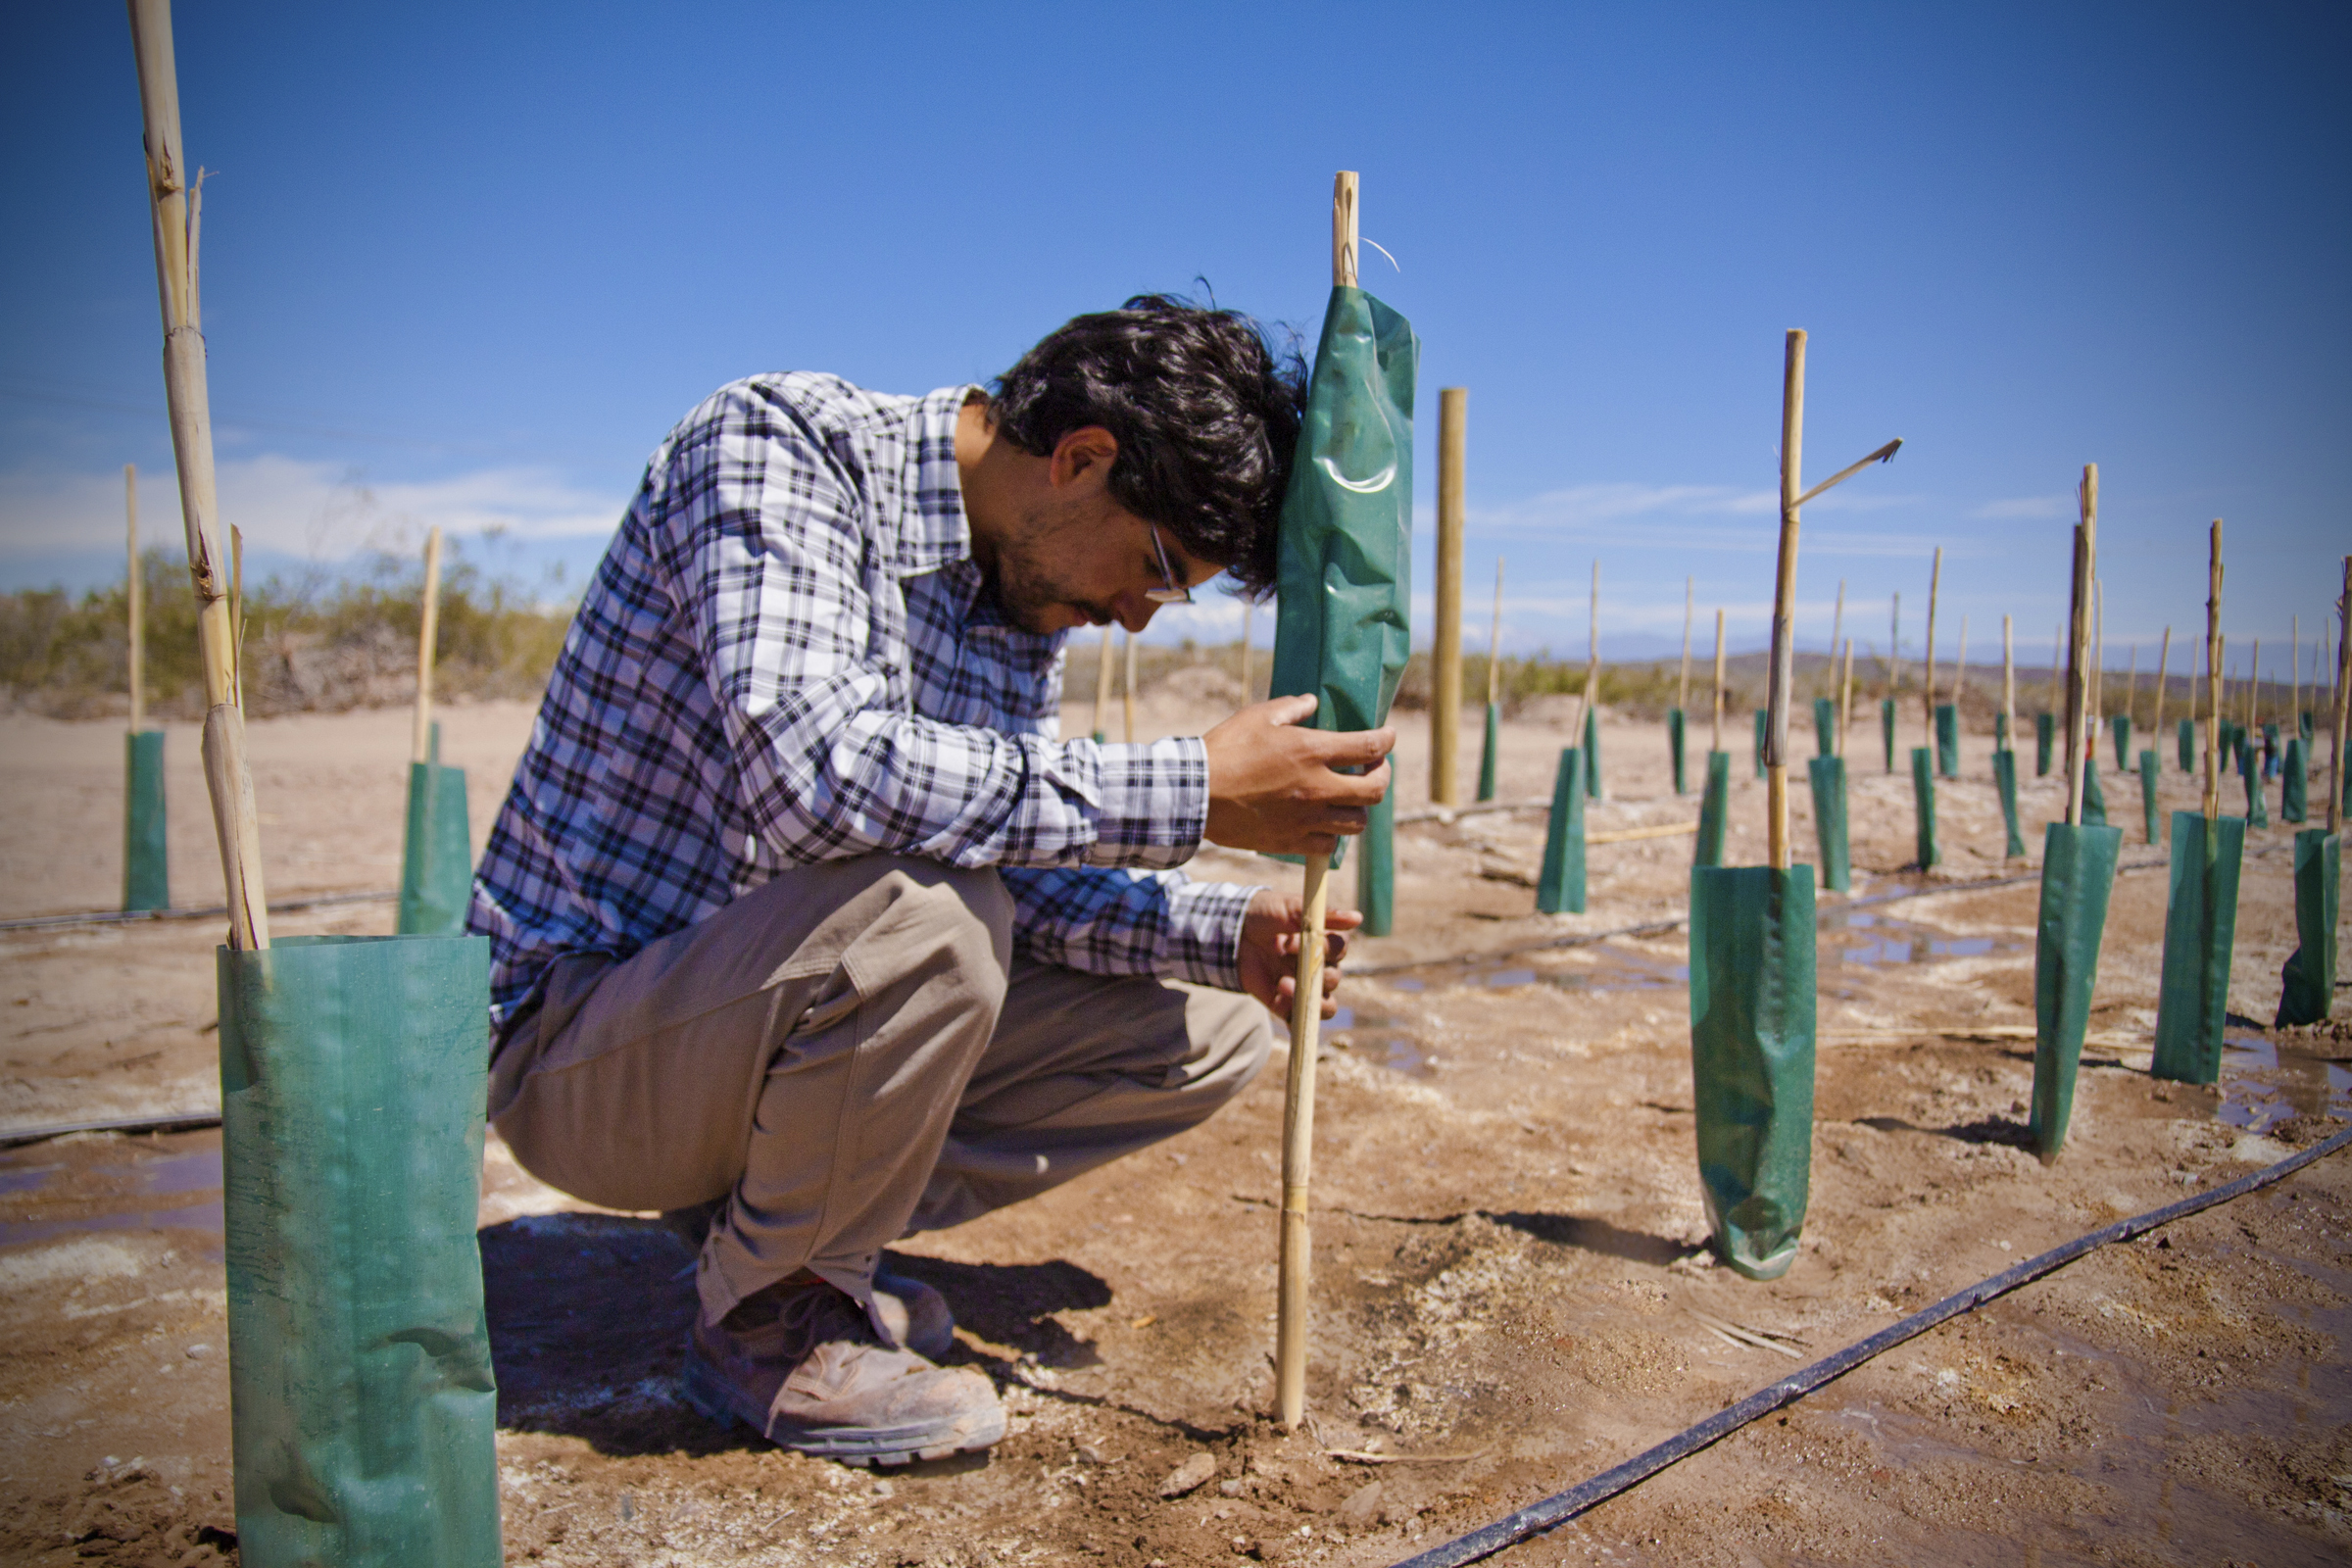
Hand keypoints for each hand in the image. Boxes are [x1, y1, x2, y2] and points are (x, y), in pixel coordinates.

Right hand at [1202, 695, 1394, 856]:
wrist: (1195, 795)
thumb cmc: (1225, 750)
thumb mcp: (1257, 717)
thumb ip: (1291, 707)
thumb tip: (1311, 702)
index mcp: (1312, 751)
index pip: (1370, 747)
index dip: (1387, 740)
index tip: (1388, 737)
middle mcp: (1317, 787)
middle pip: (1375, 790)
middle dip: (1382, 776)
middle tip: (1375, 769)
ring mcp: (1307, 819)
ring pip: (1357, 822)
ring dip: (1359, 808)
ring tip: (1348, 798)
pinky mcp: (1292, 842)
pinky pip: (1329, 845)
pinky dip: (1332, 835)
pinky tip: (1323, 823)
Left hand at [1237, 888, 1361, 1020]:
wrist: (1232, 930)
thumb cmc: (1266, 913)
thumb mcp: (1291, 907)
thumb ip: (1324, 914)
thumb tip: (1357, 918)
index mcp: (1324, 942)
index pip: (1340, 950)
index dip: (1321, 948)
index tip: (1290, 940)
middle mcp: (1319, 966)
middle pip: (1334, 978)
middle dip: (1310, 972)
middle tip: (1281, 955)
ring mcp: (1303, 986)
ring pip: (1325, 1005)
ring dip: (1308, 999)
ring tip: (1282, 985)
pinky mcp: (1285, 1003)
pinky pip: (1299, 1019)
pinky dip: (1295, 1018)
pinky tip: (1280, 1004)